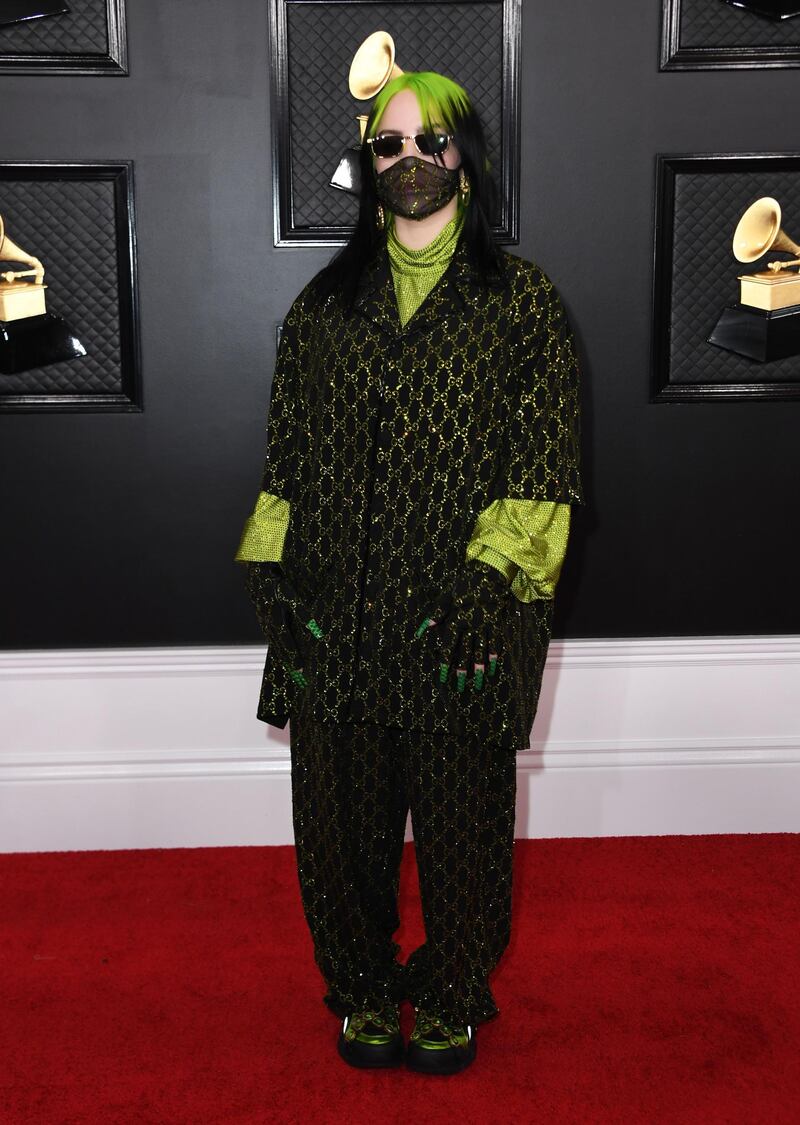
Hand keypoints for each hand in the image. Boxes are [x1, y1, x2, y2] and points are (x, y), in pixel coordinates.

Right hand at [245, 562, 324, 687]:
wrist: (256, 564)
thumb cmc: (275, 578)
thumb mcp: (289, 594)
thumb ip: (302, 615)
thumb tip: (316, 633)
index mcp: (273, 618)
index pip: (285, 643)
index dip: (293, 657)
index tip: (301, 670)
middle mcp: (266, 620)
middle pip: (279, 644)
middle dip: (289, 660)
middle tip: (299, 677)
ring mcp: (262, 616)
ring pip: (273, 639)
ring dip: (282, 653)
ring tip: (292, 667)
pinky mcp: (262, 611)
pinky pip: (270, 631)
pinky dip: (277, 642)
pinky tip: (282, 647)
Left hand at [413, 561, 511, 693]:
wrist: (489, 575)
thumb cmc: (463, 586)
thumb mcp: (446, 597)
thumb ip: (435, 615)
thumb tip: (422, 630)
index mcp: (456, 621)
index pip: (448, 646)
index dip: (444, 662)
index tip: (442, 676)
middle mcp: (470, 627)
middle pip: (465, 653)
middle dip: (461, 671)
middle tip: (460, 687)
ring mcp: (484, 626)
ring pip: (481, 652)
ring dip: (478, 669)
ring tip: (477, 684)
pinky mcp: (496, 624)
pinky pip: (495, 643)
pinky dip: (493, 657)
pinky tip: (492, 669)